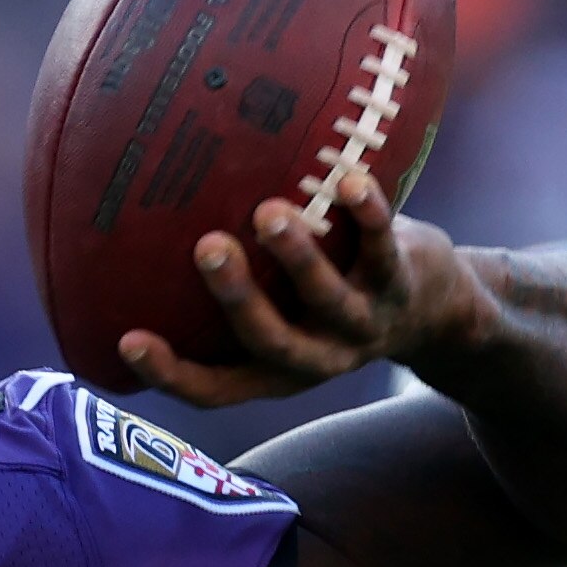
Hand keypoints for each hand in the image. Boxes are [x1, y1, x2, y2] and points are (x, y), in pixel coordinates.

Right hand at [120, 167, 491, 407]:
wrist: (437, 310)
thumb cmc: (329, 294)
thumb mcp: (282, 308)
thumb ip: (235, 285)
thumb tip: (140, 227)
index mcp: (277, 369)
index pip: (217, 387)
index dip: (172, 374)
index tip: (129, 339)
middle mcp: (318, 357)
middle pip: (272, 343)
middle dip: (238, 299)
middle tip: (207, 248)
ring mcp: (362, 324)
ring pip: (328, 299)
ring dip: (298, 258)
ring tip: (269, 213)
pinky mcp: (402, 282)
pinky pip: (384, 248)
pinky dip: (368, 215)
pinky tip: (350, 179)